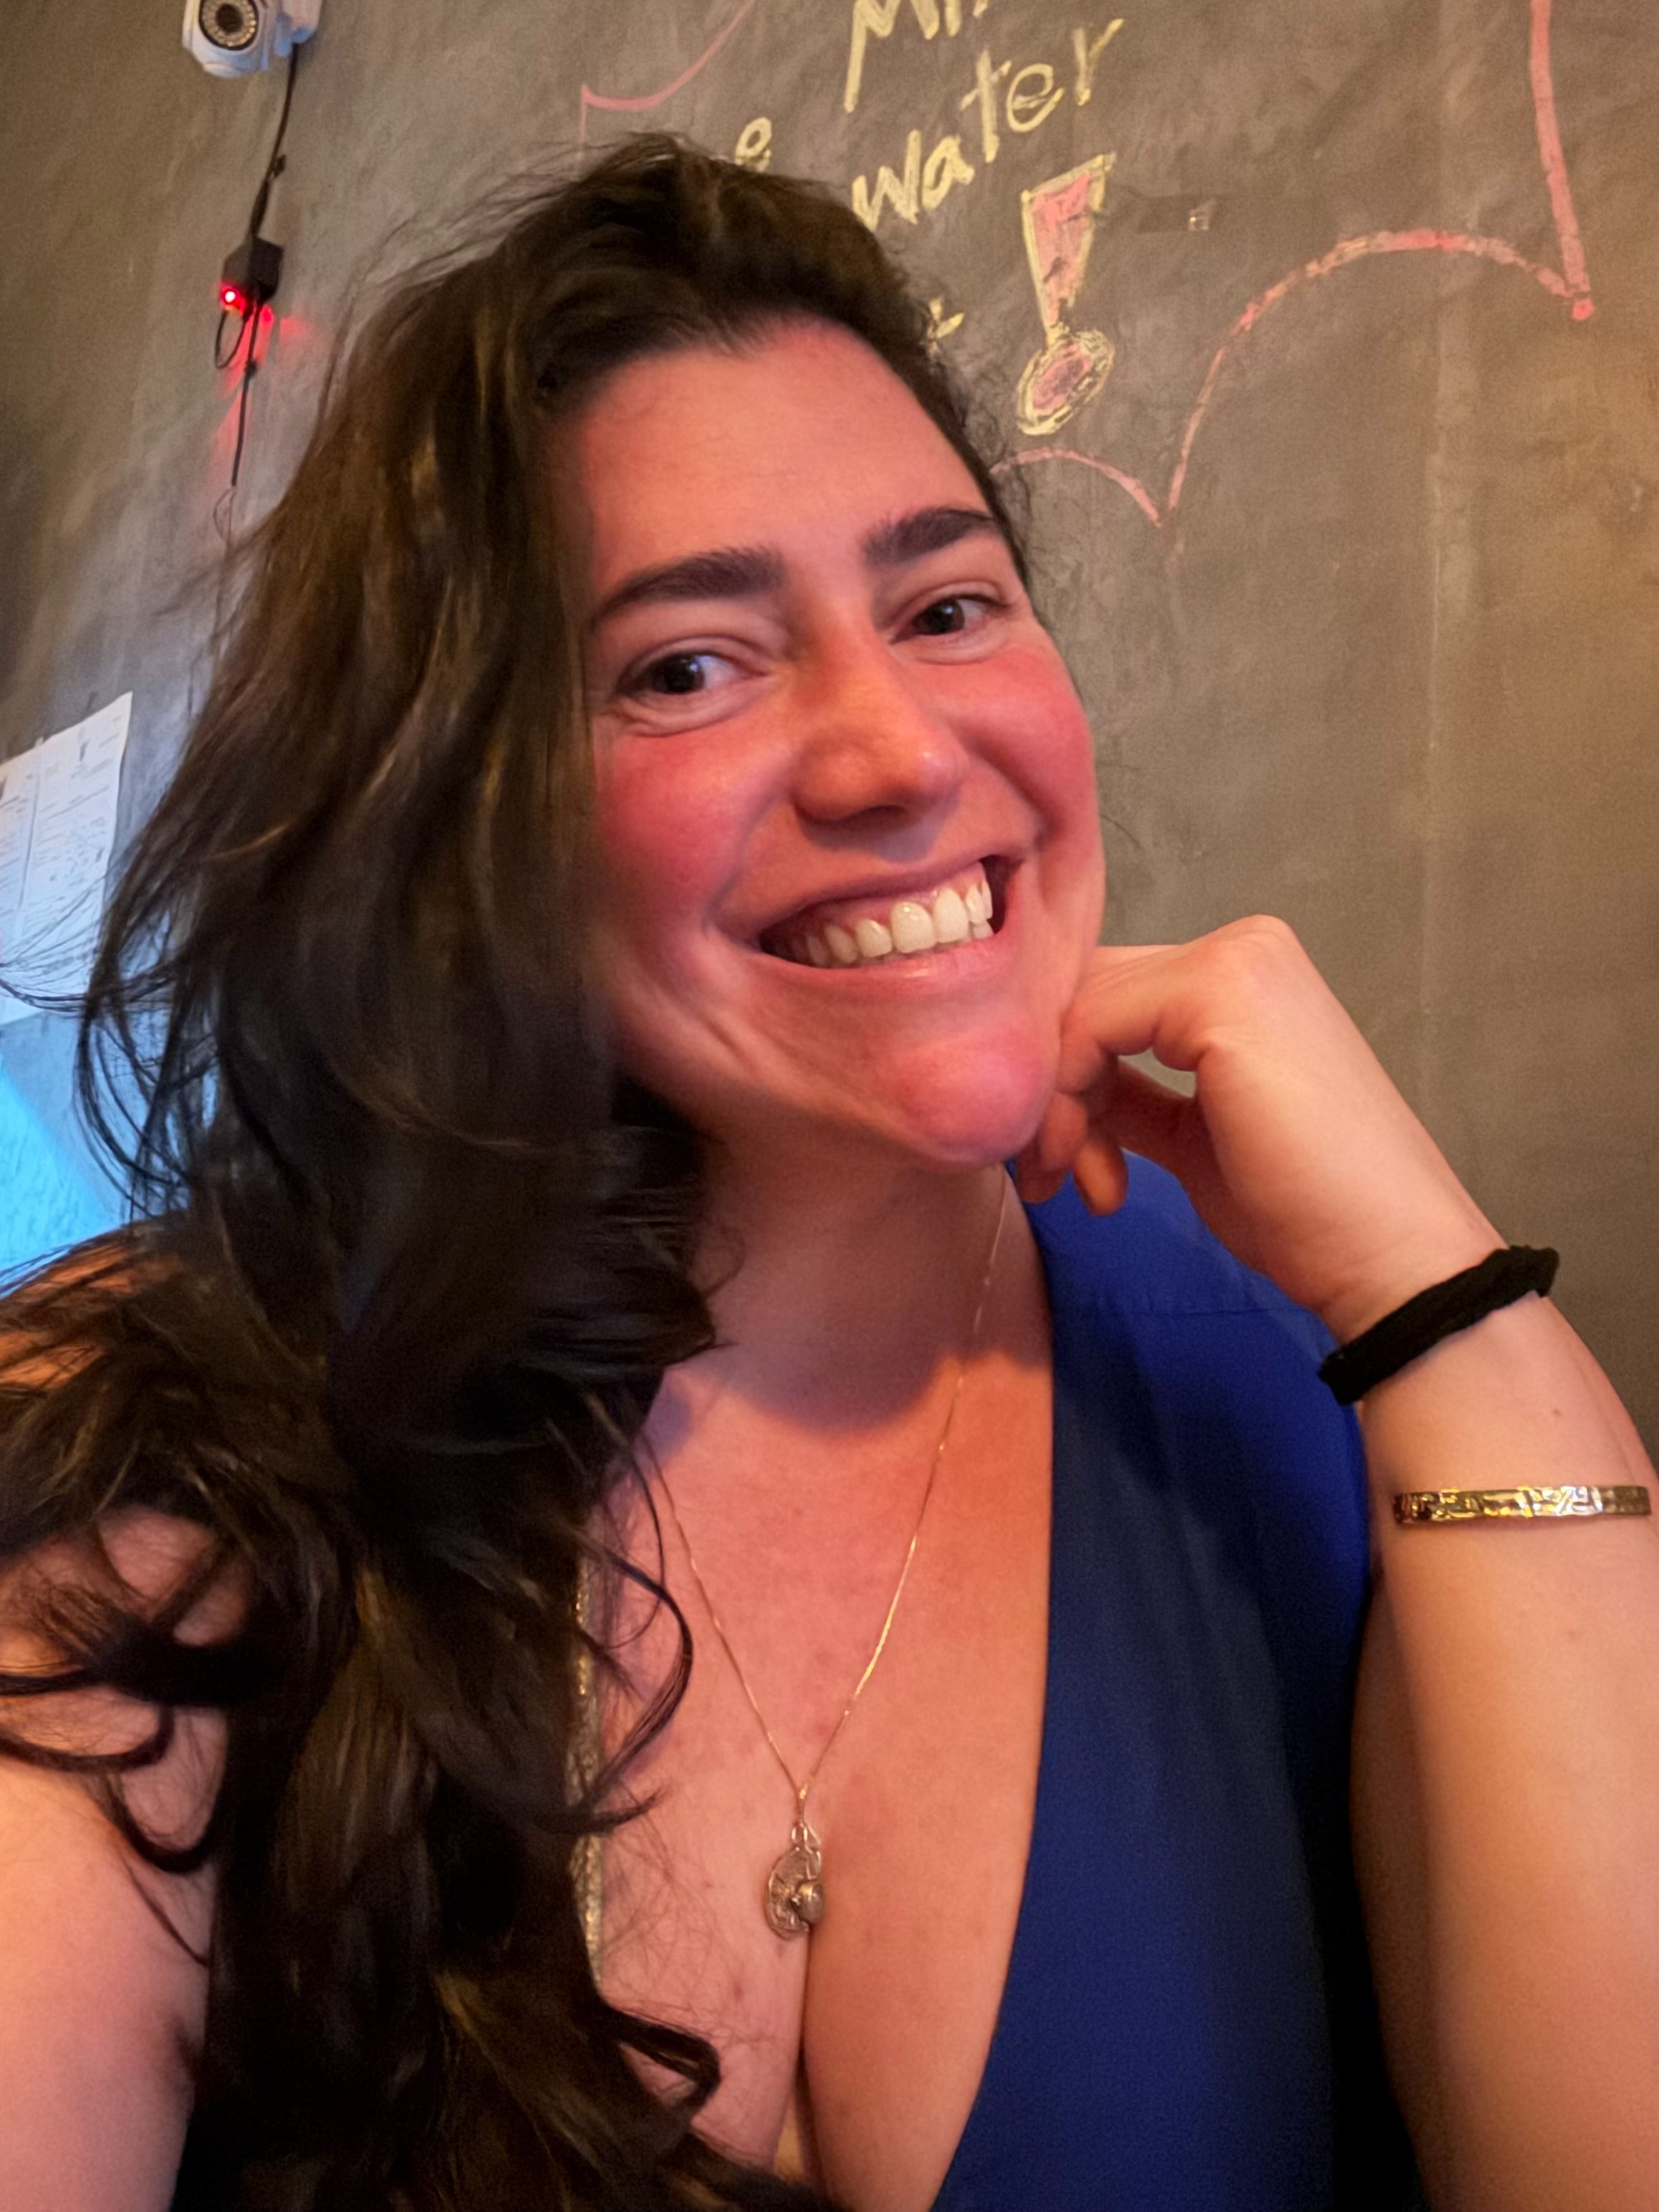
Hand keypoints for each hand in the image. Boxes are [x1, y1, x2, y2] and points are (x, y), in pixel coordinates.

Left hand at [1013, 917, 1499, 1340]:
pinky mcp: (1217, 992)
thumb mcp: (1194, 1137)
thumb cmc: (1304, 1211)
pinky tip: (1102, 1180)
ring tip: (1092, 1191)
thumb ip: (1132, 1095)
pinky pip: (1087, 1028)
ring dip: (1058, 1112)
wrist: (1387, 1257)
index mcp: (1245, 971)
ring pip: (1076, 1012)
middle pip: (1082, 996)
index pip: (1103, 994)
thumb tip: (1059, 1088)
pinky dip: (1068, 1107)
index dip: (1062, 1078)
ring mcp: (1232, 961)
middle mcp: (1241, 945)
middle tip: (1057, 1180)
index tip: (1067, 1169)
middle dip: (1052, 1094)